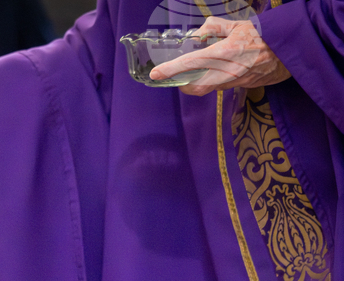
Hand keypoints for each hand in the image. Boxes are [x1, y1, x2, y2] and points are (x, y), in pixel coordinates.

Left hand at [149, 17, 290, 95]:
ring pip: (208, 88)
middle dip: (183, 85)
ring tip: (198, 71)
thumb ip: (214, 27)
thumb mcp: (239, 25)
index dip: (170, 70)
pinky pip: (222, 87)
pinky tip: (220, 71)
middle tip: (177, 78)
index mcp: (224, 52)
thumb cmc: (265, 34)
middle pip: (195, 87)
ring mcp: (235, 82)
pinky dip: (215, 81)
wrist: (292, 50)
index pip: (190, 63)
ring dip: (199, 82)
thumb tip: (198, 34)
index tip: (156, 74)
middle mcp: (227, 71)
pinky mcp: (242, 87)